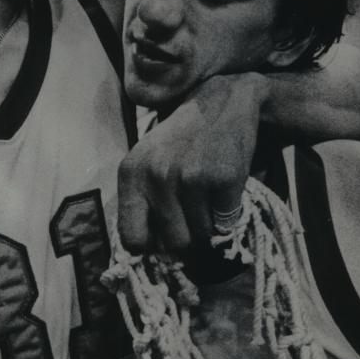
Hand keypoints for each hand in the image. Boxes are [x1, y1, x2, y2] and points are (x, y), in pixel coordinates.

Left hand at [118, 72, 266, 251]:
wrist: (223, 101)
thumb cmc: (182, 139)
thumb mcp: (148, 161)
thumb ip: (142, 202)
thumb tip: (147, 257)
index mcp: (131, 173)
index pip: (131, 238)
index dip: (149, 248)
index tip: (161, 244)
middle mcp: (157, 176)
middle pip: (174, 243)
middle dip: (187, 238)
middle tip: (193, 218)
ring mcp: (191, 178)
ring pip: (201, 236)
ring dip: (208, 227)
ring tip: (208, 198)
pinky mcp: (224, 179)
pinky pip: (226, 224)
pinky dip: (228, 216)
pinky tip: (224, 190)